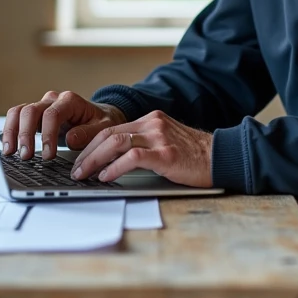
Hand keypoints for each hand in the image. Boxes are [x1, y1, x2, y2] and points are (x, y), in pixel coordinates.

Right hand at [1, 91, 125, 160]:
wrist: (98, 117)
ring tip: (10, 153)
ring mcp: (41, 106)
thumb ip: (89, 133)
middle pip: (31, 111)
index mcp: (70, 101)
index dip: (47, 135)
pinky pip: (16, 118)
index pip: (52, 114)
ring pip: (18, 112)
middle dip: (25, 135)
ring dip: (12, 132)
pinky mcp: (35, 115)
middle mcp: (52, 100)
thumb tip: (70, 140)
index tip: (47, 155)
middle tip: (26, 157)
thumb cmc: (100, 122)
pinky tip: (8, 147)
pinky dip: (10, 131)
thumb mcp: (103, 128)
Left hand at [71, 110, 212, 187]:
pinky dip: (115, 168)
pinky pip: (132, 158)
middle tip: (75, 169)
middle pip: (109, 134)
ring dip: (94, 160)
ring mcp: (159, 137)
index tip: (79, 158)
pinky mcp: (166, 154)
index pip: (112, 129)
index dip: (91, 144)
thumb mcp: (165, 143)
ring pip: (116, 143)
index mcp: (151, 120)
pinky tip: (106, 177)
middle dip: (87, 153)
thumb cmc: (194, 157)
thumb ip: (143, 146)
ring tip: (83, 174)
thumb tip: (113, 162)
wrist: (222, 157)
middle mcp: (152, 124)